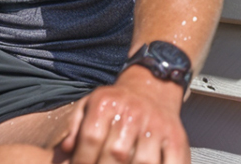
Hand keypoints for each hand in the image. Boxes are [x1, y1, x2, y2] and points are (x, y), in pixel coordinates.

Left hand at [61, 66, 188, 163]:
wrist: (151, 87)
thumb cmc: (115, 103)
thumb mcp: (89, 104)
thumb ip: (74, 126)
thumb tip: (67, 149)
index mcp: (106, 104)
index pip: (91, 138)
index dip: (83, 159)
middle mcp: (132, 114)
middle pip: (116, 153)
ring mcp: (156, 127)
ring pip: (143, 162)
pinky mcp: (177, 139)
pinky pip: (173, 163)